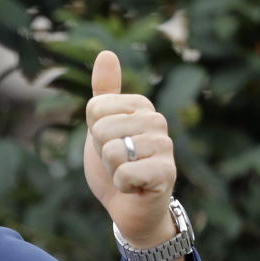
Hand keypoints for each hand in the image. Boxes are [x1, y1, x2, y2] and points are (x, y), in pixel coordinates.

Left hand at [83, 50, 176, 248]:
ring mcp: (164, 146)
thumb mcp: (101, 126)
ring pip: (111, 151)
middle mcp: (157, 120)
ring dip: (112, 170)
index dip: (93, 133)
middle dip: (102, 153)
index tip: (109, 144)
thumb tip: (105, 53)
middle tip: (118, 163)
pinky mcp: (166, 173)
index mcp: (140, 105)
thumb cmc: (115, 165)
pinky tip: (134, 187)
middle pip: (101, 129)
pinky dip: (121, 185)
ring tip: (127, 174)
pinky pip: (124, 173)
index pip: (94, 108)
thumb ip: (103, 93)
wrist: (128, 206)